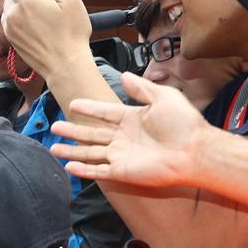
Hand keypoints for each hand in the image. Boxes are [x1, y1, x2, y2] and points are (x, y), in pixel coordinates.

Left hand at [1, 0, 92, 83]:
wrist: (65, 65)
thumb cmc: (71, 33)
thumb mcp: (69, 0)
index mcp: (27, 1)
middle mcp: (13, 14)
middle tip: (42, 3)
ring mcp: (10, 30)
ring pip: (9, 12)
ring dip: (20, 11)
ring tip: (40, 18)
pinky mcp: (12, 42)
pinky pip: (10, 26)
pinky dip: (19, 24)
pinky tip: (36, 30)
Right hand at [49, 73, 211, 186]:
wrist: (194, 150)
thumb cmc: (183, 123)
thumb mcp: (163, 97)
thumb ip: (141, 88)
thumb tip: (124, 75)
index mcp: (132, 119)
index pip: (104, 113)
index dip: (88, 109)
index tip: (73, 104)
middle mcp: (123, 138)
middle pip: (91, 134)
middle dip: (72, 130)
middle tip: (54, 127)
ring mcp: (121, 155)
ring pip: (90, 153)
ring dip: (71, 150)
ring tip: (53, 147)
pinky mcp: (122, 171)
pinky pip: (98, 171)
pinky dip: (83, 170)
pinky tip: (69, 166)